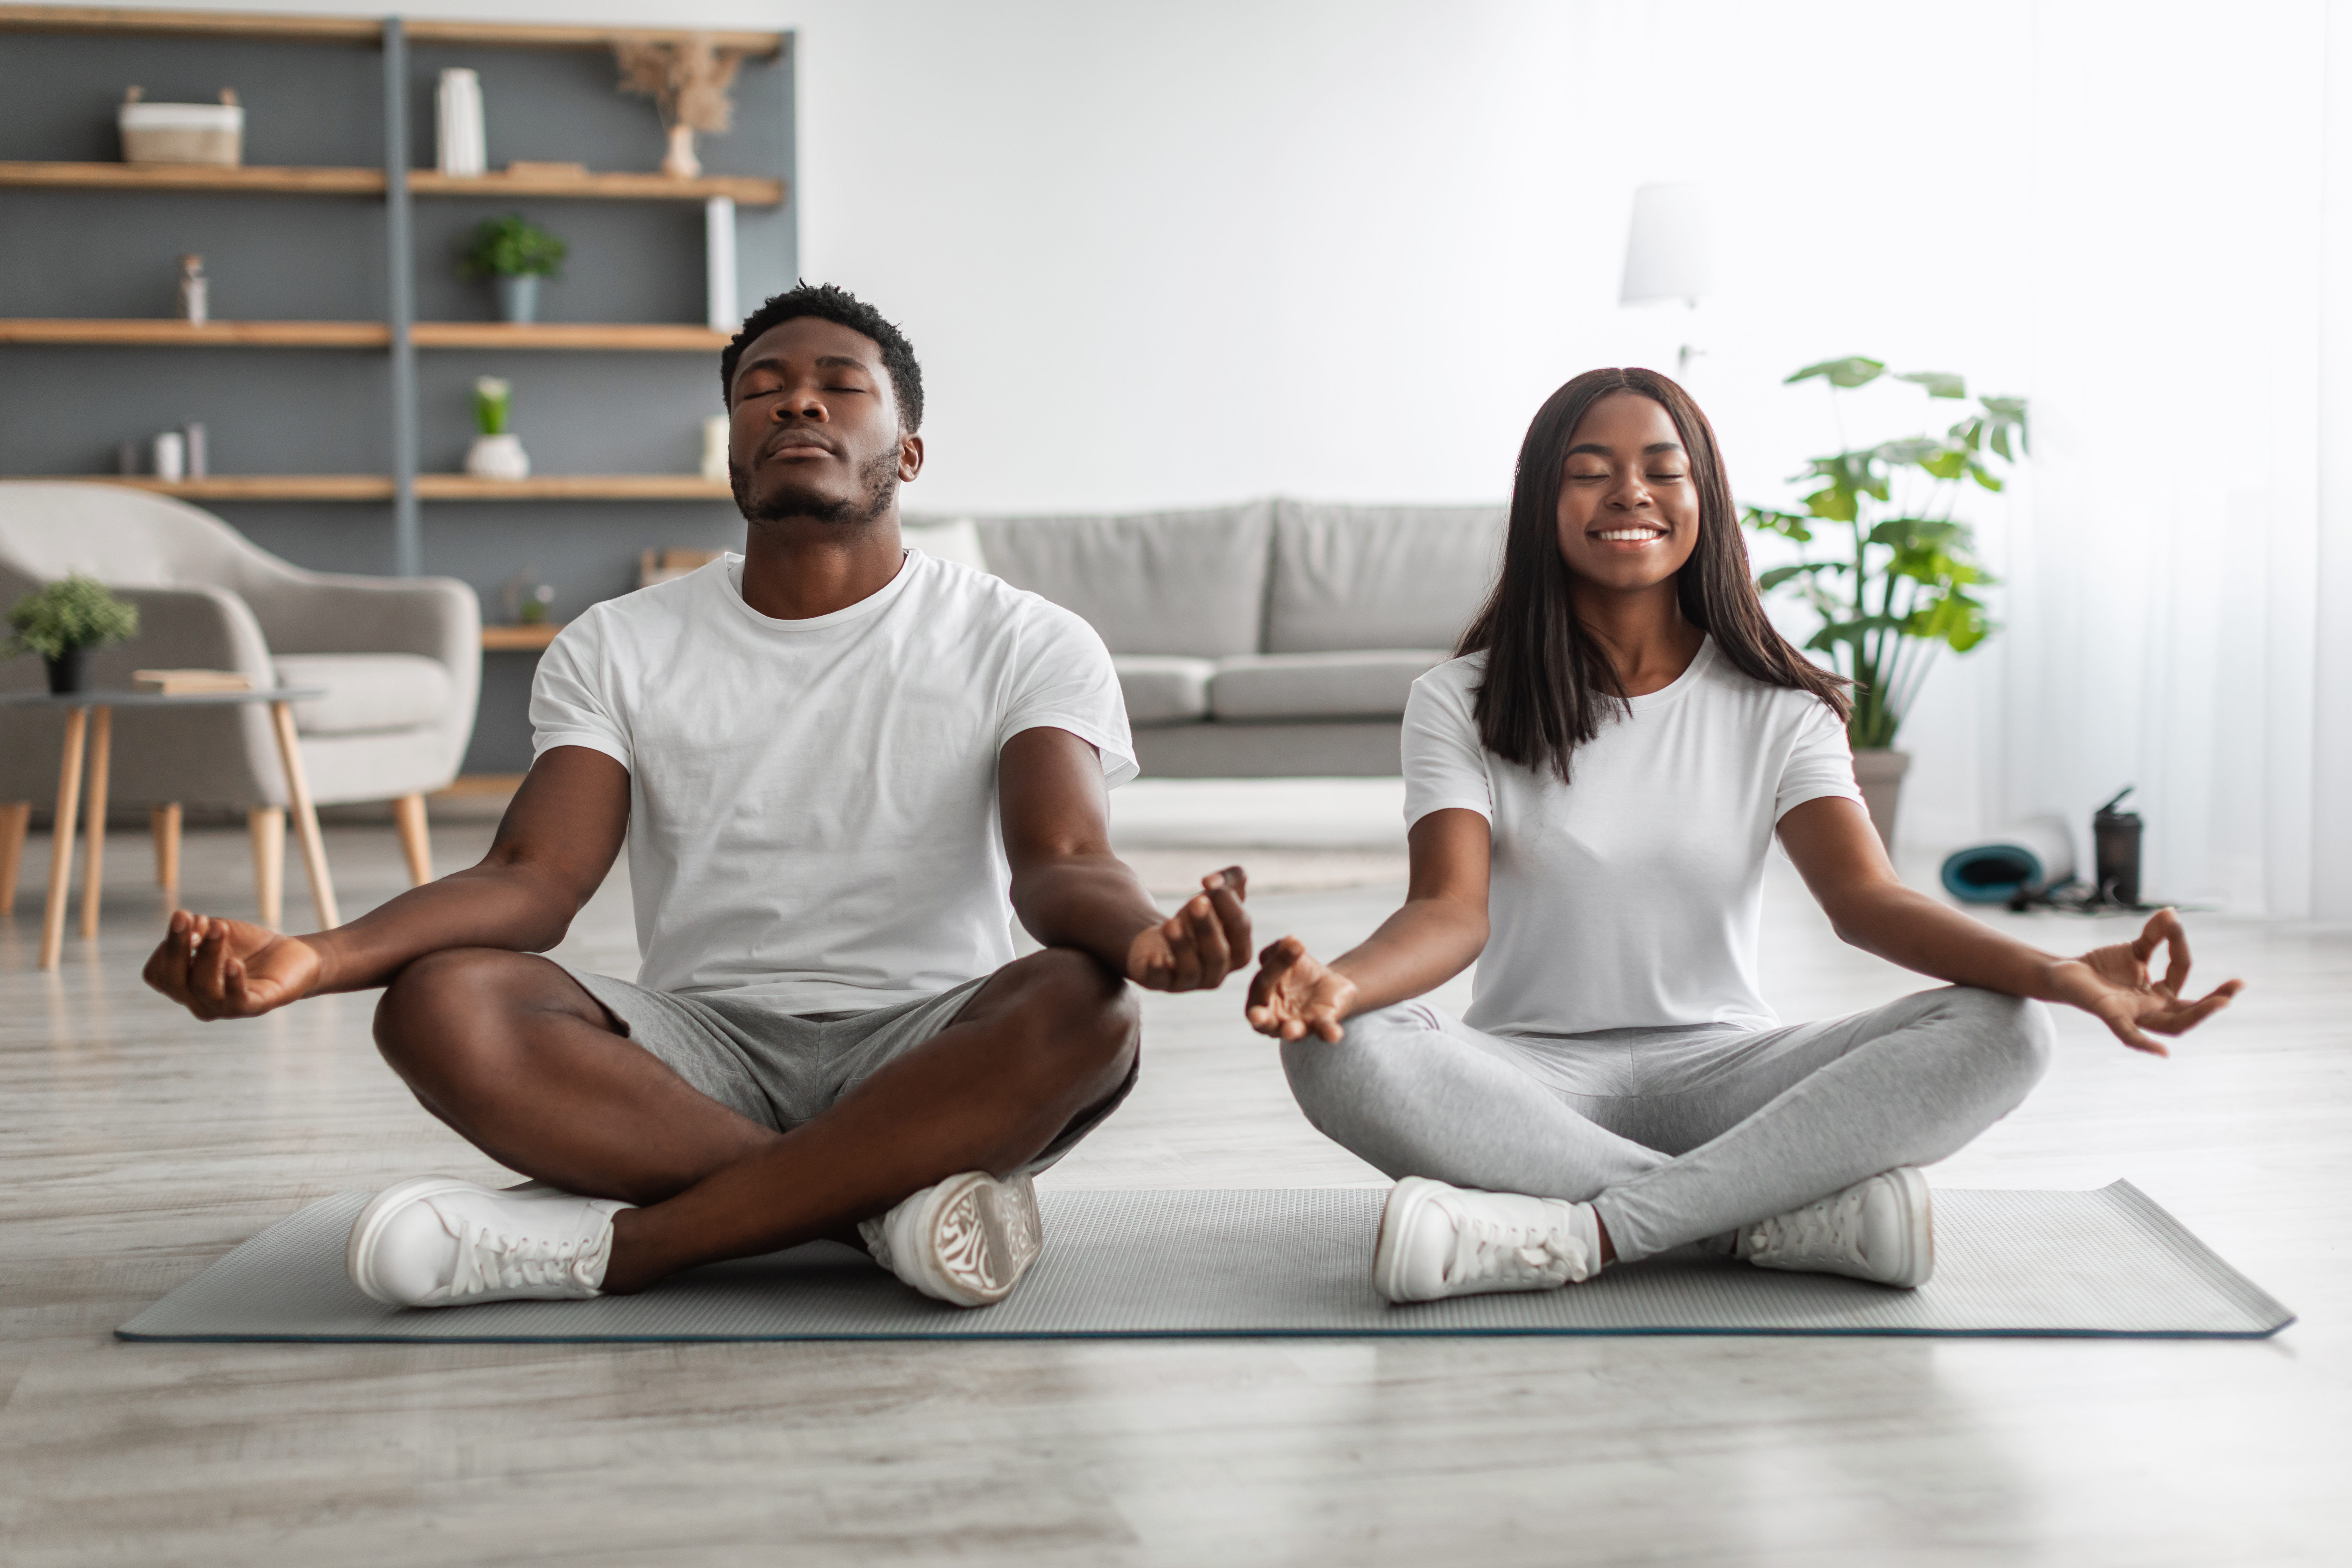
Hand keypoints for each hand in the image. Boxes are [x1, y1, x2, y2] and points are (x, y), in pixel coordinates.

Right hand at [143, 909, 324, 1020]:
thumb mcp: (218, 930)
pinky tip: (234, 963)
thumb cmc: (248, 946)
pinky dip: (233, 981)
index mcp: (185, 984)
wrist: (293, 956)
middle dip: (177, 947)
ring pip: (204, 987)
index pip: (157, 973)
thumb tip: (187, 927)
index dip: (166, 947)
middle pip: (174, 981)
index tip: (186, 917)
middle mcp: (198, 1001)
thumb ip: (199, 930)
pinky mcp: (255, 1006)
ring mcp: (225, 1007)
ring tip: (222, 928)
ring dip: (209, 954)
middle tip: (186, 916)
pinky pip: (237, 1000)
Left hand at [1125, 866, 1251, 991]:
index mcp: (1238, 952)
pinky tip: (1155, 957)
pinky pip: (1161, 981)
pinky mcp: (1159, 983)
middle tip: (1197, 901)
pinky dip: (1158, 970)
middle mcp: (1217, 972)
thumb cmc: (1194, 920)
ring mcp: (1189, 982)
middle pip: (1217, 953)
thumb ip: (1231, 881)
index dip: (1228, 904)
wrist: (1159, 941)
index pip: (1240, 929)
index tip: (1208, 881)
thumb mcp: (1214, 898)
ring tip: (1171, 923)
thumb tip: (1214, 881)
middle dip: (1207, 927)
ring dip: (1182, 945)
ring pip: (1190, 969)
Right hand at [1246, 935, 1357, 1042]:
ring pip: (1290, 1032)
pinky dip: (1329, 1033)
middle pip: (1264, 1018)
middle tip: (1256, 1016)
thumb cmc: (1297, 970)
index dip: (1274, 966)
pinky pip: (1323, 1031)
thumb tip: (1290, 940)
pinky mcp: (1320, 1026)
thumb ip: (1279, 947)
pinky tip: (1335, 1033)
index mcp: (1260, 997)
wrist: (1328, 984)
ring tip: (1292, 1029)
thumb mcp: (1286, 953)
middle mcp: (1274, 1017)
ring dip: (1291, 1031)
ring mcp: (1297, 1025)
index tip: (1296, 944)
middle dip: (1260, 1019)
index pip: (1262, 984)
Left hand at [2044, 907, 2242, 1055]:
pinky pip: (2130, 1036)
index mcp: (2159, 993)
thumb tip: (2172, 913)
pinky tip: (2163, 1054)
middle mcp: (2152, 1008)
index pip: (2181, 970)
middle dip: (2216, 1000)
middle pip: (2190, 1010)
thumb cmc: (2102, 967)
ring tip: (2222, 1003)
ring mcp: (2134, 1015)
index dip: (2179, 945)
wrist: (2064, 972)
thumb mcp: (2135, 949)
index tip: (2173, 922)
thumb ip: (2155, 935)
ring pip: (2173, 1025)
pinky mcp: (2111, 1016)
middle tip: (2238, 985)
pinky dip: (2145, 1045)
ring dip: (2198, 1015)